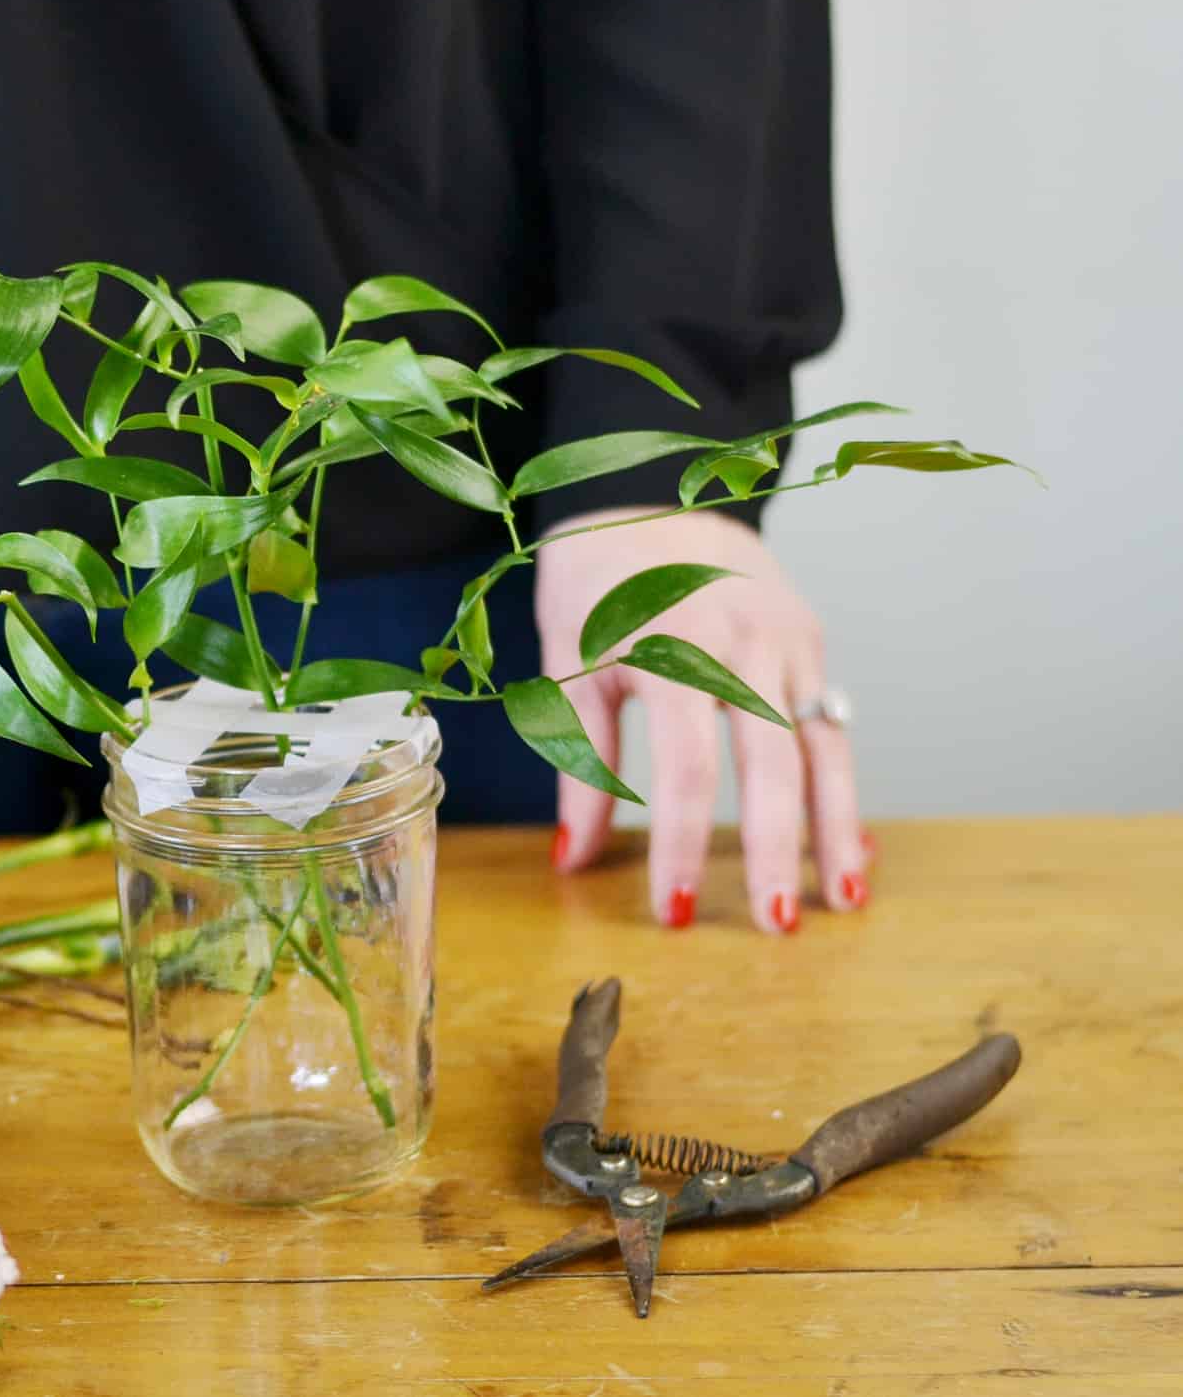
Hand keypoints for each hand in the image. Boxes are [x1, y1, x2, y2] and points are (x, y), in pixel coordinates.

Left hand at [534, 507, 866, 933]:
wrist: (648, 496)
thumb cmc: (594, 588)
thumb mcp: (569, 666)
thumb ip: (580, 764)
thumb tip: (571, 860)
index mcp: (668, 647)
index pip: (689, 769)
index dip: (685, 844)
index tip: (676, 910)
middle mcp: (738, 643)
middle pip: (772, 764)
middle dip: (780, 850)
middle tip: (778, 927)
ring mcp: (784, 637)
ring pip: (824, 746)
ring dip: (838, 828)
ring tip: (846, 901)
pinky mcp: (810, 637)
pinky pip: (834, 723)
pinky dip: (843, 786)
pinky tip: (854, 847)